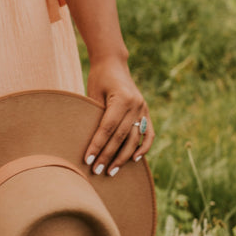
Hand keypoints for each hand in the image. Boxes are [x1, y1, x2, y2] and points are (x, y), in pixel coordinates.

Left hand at [84, 56, 153, 177]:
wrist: (113, 63)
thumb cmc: (98, 79)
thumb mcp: (93, 94)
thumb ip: (96, 116)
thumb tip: (91, 144)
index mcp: (122, 99)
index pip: (107, 128)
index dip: (97, 146)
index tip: (88, 160)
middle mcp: (135, 105)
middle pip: (120, 137)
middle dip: (108, 156)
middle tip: (97, 171)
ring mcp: (143, 108)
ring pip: (134, 139)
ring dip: (123, 157)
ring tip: (111, 171)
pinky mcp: (146, 111)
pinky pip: (148, 133)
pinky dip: (143, 147)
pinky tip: (134, 159)